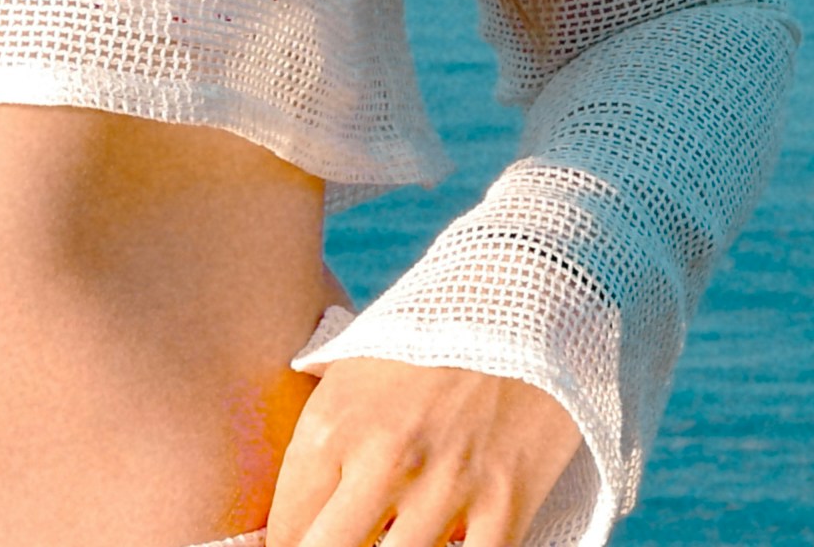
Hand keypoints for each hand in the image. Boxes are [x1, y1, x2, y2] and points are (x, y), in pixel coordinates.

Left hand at [265, 357, 581, 546]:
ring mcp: (446, 485)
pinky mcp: (506, 501)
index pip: (287, 529)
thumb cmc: (431, 331)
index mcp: (333, 424)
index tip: (302, 546)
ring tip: (394, 540)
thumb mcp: (354, 363)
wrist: (527, 293)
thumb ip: (322, 425)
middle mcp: (383, 459)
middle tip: (347, 543)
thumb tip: (290, 489)